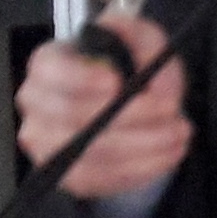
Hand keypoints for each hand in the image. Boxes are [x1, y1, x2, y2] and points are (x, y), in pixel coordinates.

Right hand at [17, 8, 193, 197]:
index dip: (81, 79)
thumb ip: (142, 38)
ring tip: (179, 133)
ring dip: (143, 145)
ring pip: (90, 151)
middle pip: (73, 116)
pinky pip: (101, 178)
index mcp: (47, 64)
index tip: (117, 82)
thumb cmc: (128, 71)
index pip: (51, 72)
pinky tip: (167, 154)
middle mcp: (37, 105)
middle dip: (130, 115)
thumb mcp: (141, 41)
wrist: (133, 109)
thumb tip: (140, 57)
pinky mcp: (67, 175)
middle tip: (170, 110)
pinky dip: (140, 168)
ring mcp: (47, 144)